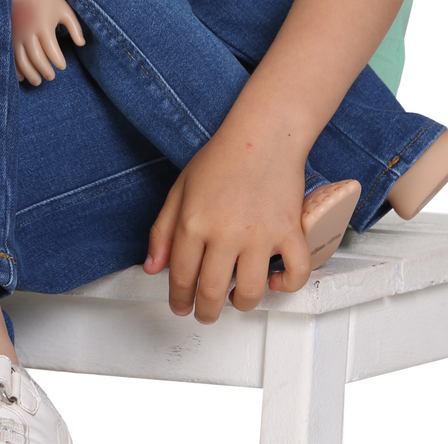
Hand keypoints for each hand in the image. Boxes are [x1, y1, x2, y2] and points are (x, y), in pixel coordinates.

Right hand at [10, 0, 84, 85]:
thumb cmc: (48, 3)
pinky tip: (22, 77)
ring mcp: (17, 36)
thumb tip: (81, 44)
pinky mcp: (10, 38)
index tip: (62, 66)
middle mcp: (29, 33)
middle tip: (51, 77)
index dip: (58, 61)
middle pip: (36, 57)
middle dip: (44, 70)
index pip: (51, 50)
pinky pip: (12, 57)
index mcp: (44, 26)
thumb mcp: (65, 11)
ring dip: (30, 73)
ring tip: (38, 81)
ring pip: (22, 60)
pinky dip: (16, 69)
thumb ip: (75, 28)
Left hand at [143, 124, 312, 323]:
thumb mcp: (180, 189)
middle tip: (205, 313)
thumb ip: (162, 230)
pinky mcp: (289, 231)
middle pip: (211, 292)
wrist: (263, 134)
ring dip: (240, 304)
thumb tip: (152, 266)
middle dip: (205, 311)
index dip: (178, 298)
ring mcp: (260, 235)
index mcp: (194, 222)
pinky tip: (274, 281)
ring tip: (235, 299)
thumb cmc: (222, 157)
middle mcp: (226, 232)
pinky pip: (295, 272)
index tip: (181, 305)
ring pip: (250, 292)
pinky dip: (287, 285)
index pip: (180, 276)